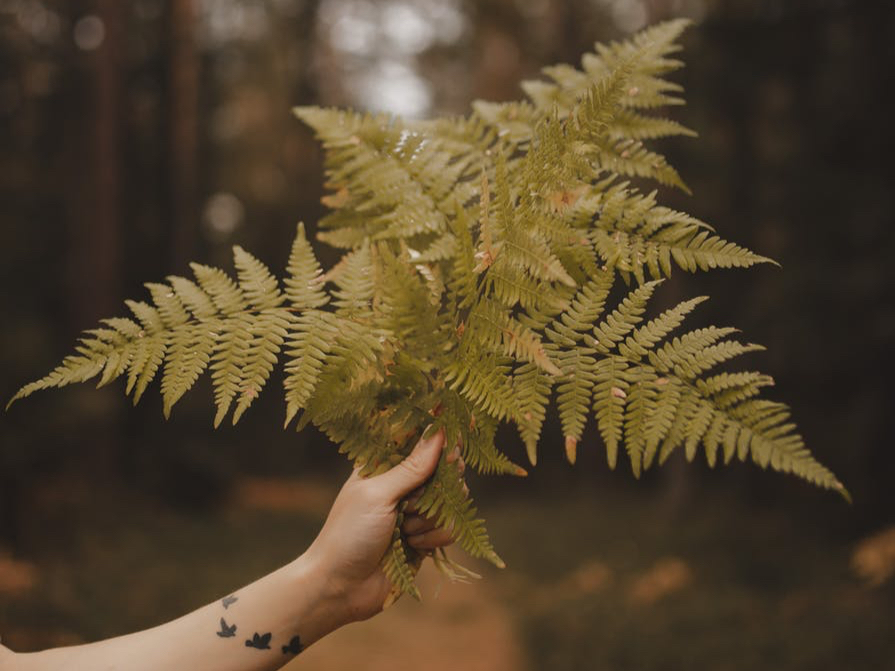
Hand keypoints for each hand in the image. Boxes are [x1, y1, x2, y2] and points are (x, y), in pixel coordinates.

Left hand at [303, 428, 459, 623]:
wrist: (340, 588)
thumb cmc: (349, 534)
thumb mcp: (377, 495)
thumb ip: (411, 467)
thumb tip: (438, 432)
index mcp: (384, 466)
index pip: (420, 441)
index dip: (440, 443)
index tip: (452, 451)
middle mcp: (402, 485)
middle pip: (444, 470)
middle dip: (440, 486)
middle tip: (419, 499)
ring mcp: (415, 512)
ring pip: (451, 500)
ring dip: (431, 517)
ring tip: (406, 530)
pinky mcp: (425, 537)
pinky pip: (450, 528)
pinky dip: (435, 537)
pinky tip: (414, 546)